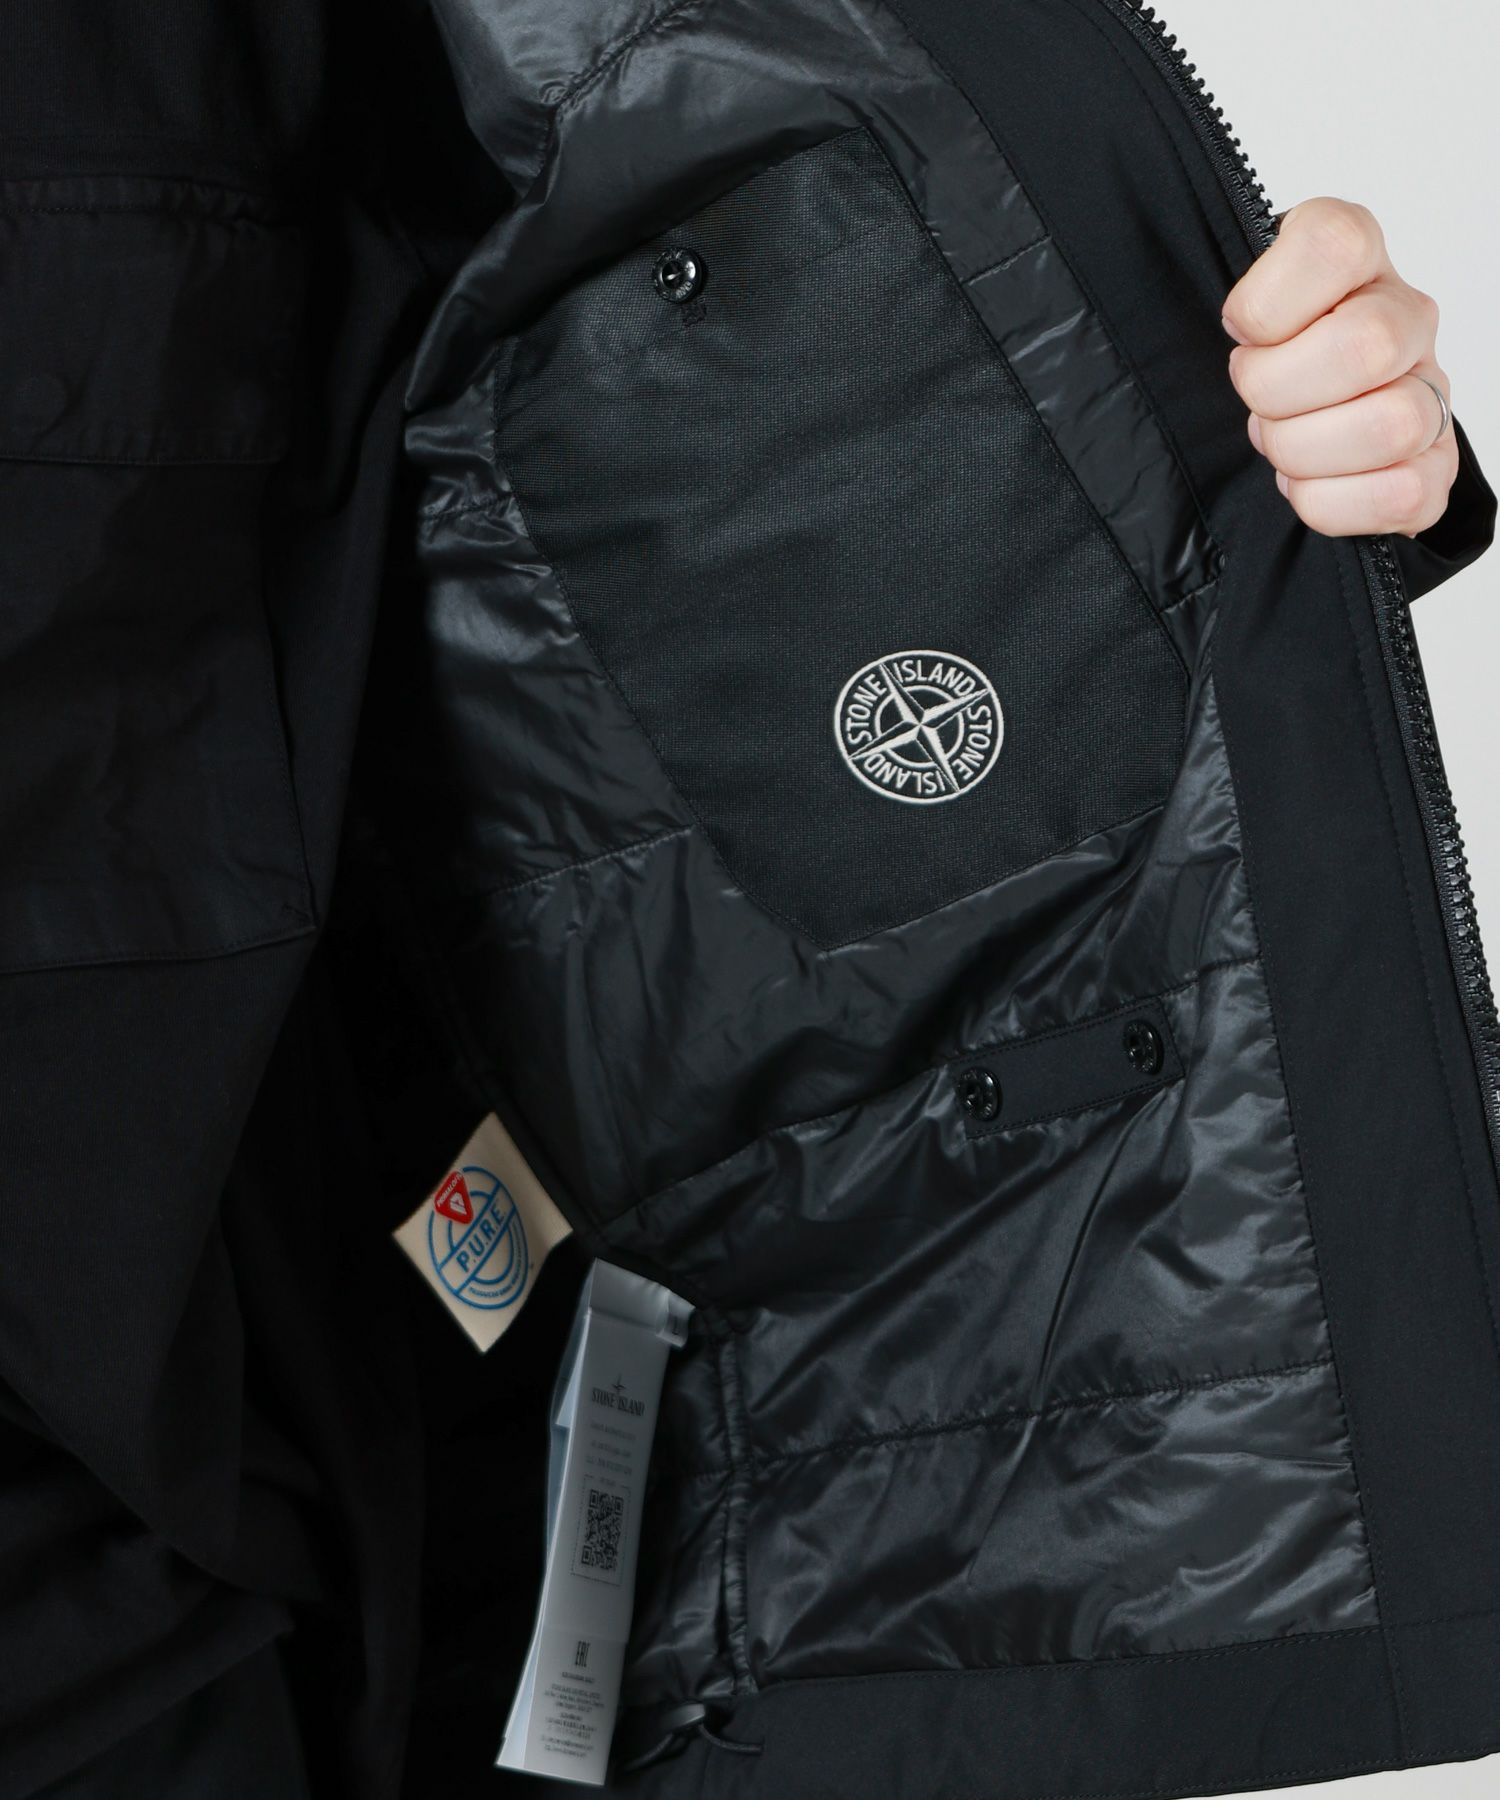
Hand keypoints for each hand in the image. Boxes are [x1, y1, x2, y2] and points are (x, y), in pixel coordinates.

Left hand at [1221, 198, 1457, 537]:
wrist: (1301, 414)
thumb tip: (1236, 331)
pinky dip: (1332, 503)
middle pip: (1366, 345)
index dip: (1265, 305)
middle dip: (1278, 391)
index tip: (1241, 333)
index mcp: (1354, 258)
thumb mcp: (1235, 311)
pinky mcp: (1432, 466)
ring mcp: (1428, 391)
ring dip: (1306, 451)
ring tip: (1280, 444)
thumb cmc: (1263, 359)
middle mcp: (1406, 317)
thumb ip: (1235, 305)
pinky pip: (1402, 494)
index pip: (1332, 243)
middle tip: (1255, 402)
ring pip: (1392, 425)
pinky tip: (1307, 483)